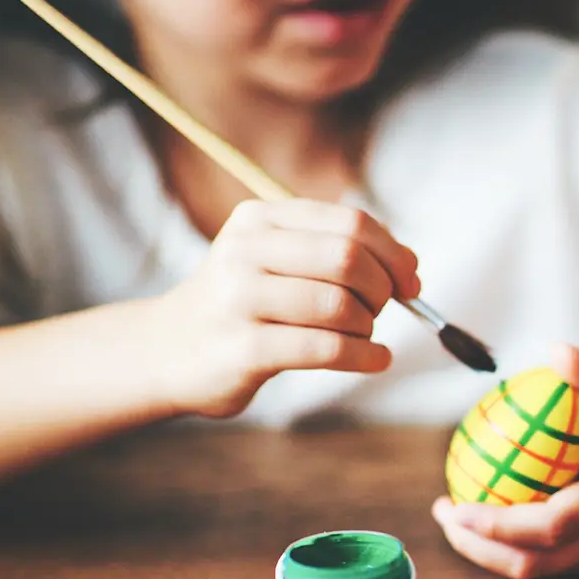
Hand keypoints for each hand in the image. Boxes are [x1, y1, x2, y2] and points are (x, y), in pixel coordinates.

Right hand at [143, 199, 420, 417]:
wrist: (167, 351)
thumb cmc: (242, 305)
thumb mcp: (278, 262)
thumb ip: (338, 254)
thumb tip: (411, 266)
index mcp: (261, 219)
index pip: (351, 223)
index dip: (393, 254)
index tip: (410, 281)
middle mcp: (246, 250)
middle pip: (348, 258)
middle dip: (381, 289)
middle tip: (381, 311)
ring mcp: (240, 298)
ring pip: (339, 305)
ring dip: (367, 326)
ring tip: (362, 336)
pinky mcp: (244, 348)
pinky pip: (326, 348)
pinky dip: (364, 356)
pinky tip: (375, 359)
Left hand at [431, 344, 578, 578]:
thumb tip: (550, 352)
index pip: (548, 527)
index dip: (496, 526)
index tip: (454, 507)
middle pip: (534, 564)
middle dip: (479, 548)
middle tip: (444, 513)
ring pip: (544, 570)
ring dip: (497, 553)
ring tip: (461, 520)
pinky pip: (559, 562)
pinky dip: (522, 548)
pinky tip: (501, 516)